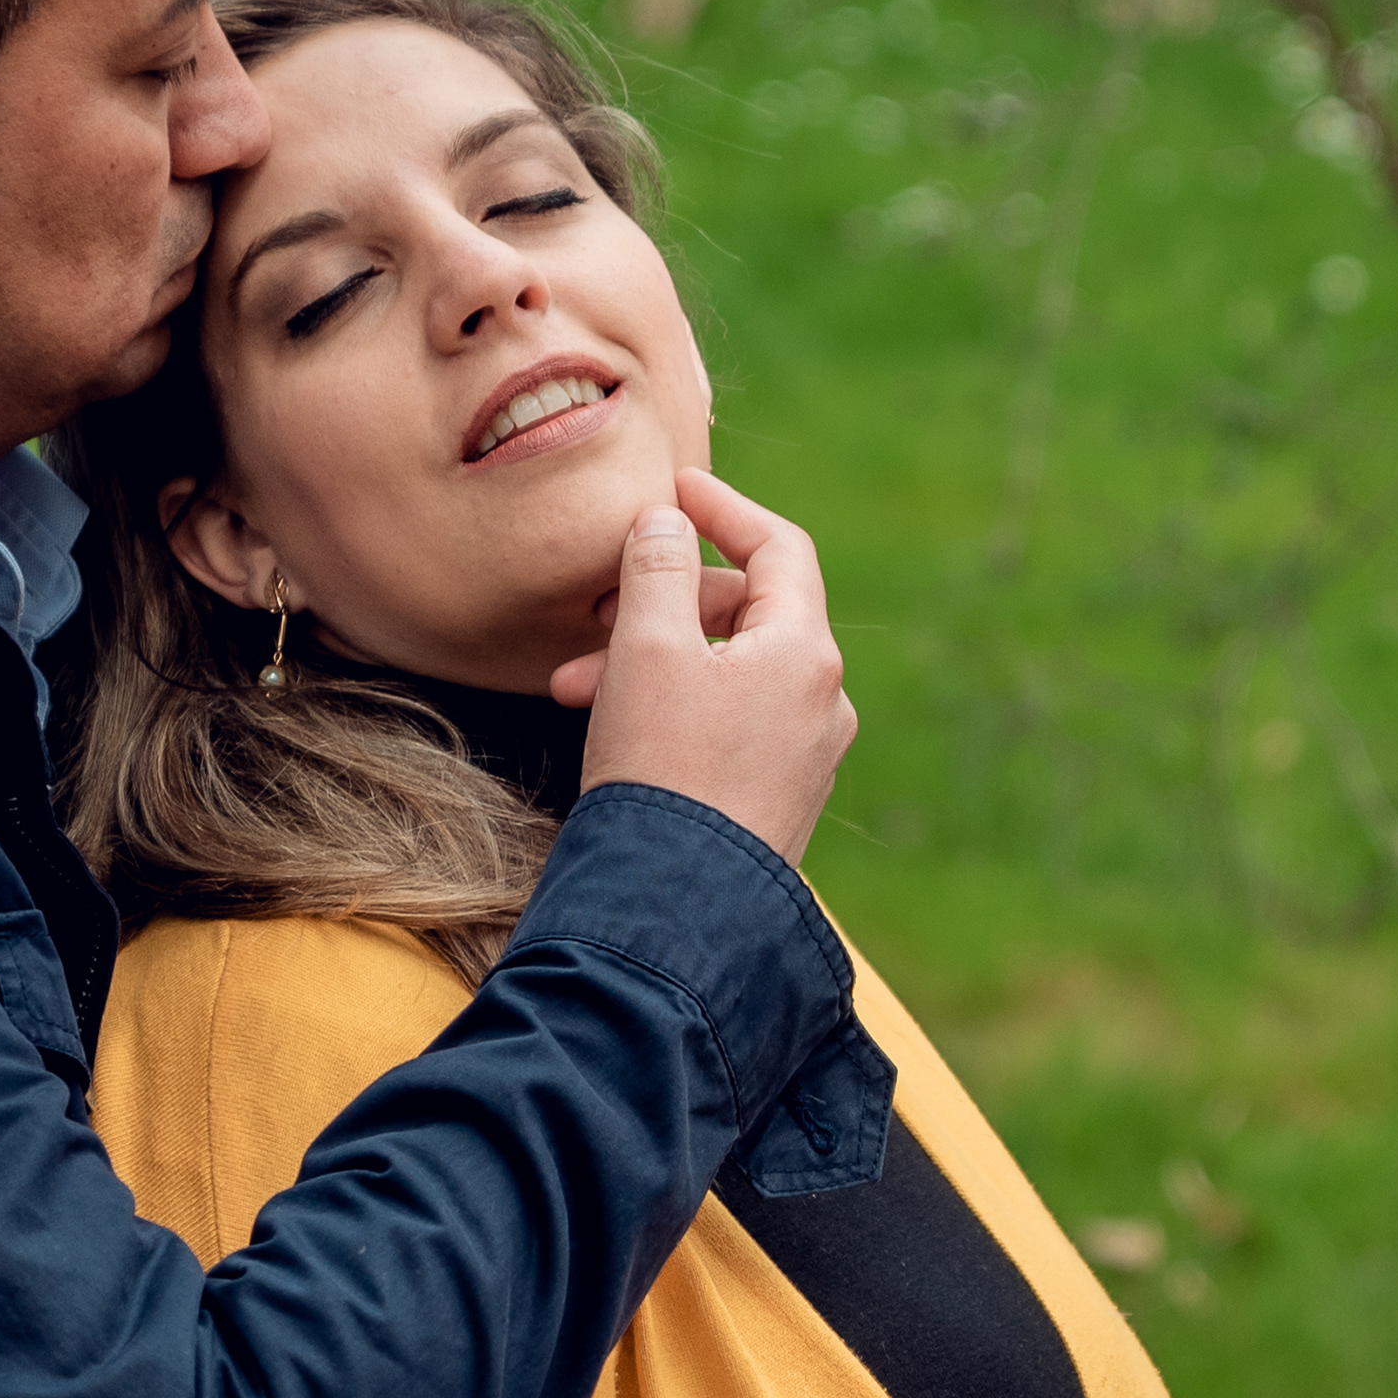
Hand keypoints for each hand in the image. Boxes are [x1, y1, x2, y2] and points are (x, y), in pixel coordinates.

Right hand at [553, 467, 855, 867]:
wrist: (676, 908)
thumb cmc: (662, 772)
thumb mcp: (647, 650)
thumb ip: (658, 570)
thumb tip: (669, 523)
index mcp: (805, 653)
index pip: (779, 547)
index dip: (725, 508)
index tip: (675, 490)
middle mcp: (822, 702)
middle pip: (749, 614)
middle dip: (664, 603)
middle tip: (595, 611)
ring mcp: (806, 756)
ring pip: (728, 675)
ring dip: (654, 662)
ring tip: (575, 686)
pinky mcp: (778, 801)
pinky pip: (731, 726)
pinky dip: (676, 708)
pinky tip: (617, 727)